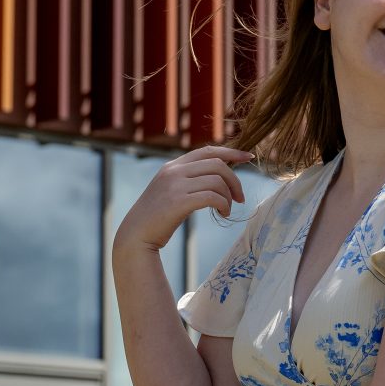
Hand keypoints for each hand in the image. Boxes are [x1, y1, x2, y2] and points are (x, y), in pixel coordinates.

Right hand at [115, 146, 254, 251]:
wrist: (136, 234)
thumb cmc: (158, 216)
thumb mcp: (171, 189)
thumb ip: (189, 179)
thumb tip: (221, 174)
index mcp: (173, 166)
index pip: (208, 150)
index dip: (231, 152)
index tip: (248, 157)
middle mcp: (174, 171)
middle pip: (218, 165)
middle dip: (235, 181)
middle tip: (240, 198)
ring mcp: (175, 185)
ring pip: (217, 181)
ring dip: (229, 197)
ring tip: (227, 209)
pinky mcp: (178, 202)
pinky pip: (212, 197)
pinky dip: (224, 204)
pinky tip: (223, 213)